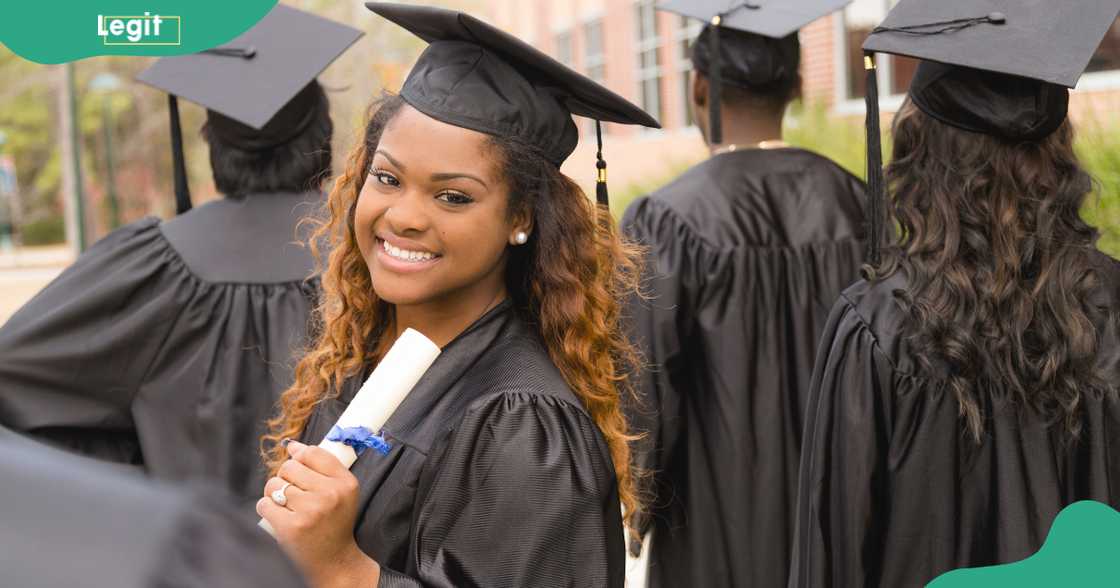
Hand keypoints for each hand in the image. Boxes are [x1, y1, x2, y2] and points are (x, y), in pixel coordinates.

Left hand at [258, 441, 379, 587]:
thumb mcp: (341, 492)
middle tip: (294, 493)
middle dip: (286, 478)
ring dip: (274, 494)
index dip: (299, 457)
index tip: (298, 468)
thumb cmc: (334, 522)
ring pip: (274, 484)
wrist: (333, 560)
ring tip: (286, 505)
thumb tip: (293, 446)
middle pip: (290, 467)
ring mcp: (310, 511)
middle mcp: (330, 495)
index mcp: (345, 483)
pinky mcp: (291, 527)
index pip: (313, 453)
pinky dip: (267, 509)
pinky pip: (264, 504)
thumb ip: (321, 466)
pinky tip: (279, 516)